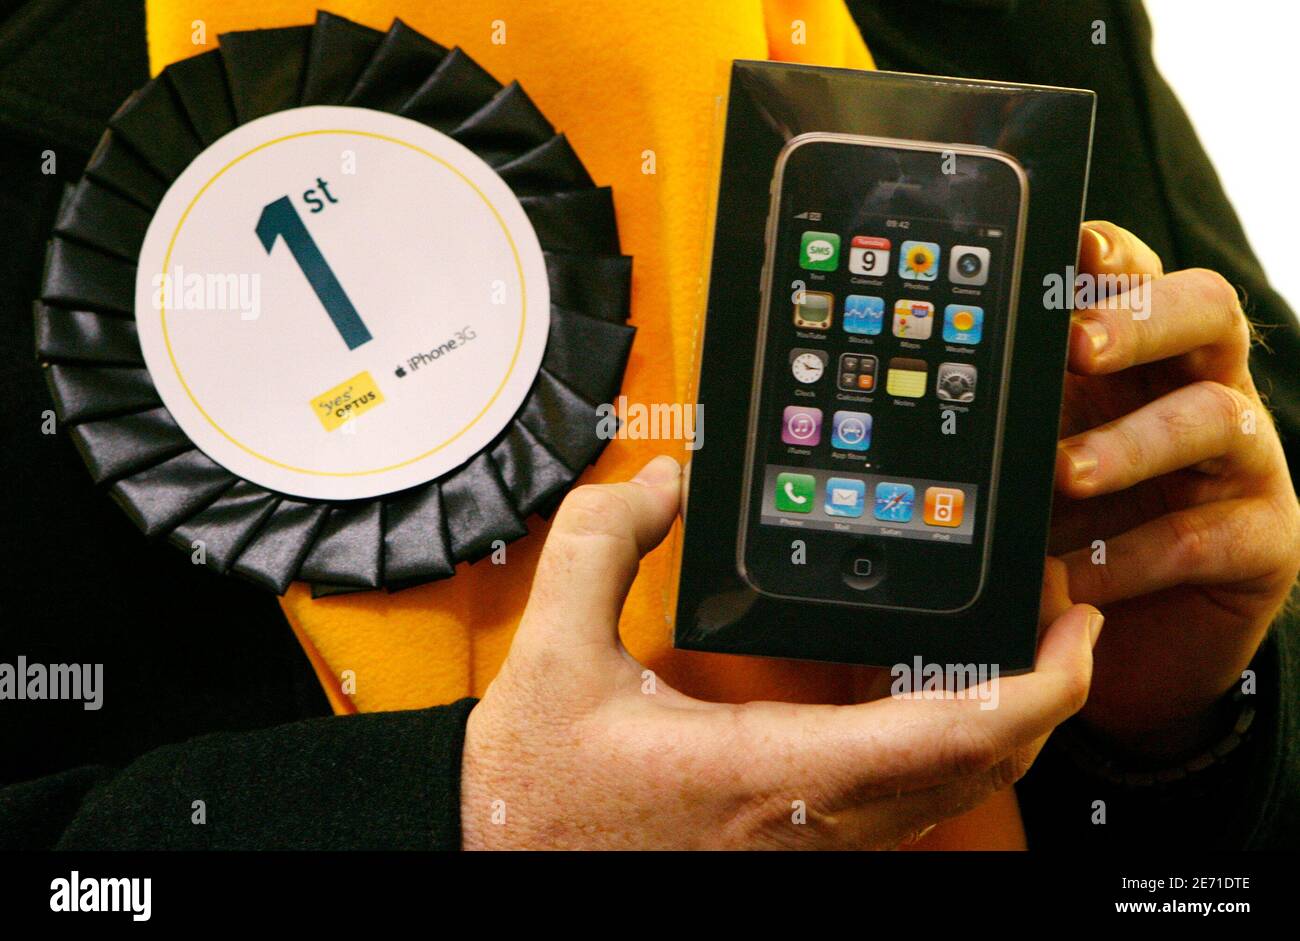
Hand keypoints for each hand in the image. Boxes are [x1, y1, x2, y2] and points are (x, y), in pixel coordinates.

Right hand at [461, 456, 1102, 848]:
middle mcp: (810, 815)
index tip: (1074, 629)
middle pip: (982, 768)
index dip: (1037, 685)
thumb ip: (602, 541)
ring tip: (1018, 646)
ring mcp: (812, 837)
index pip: (948, 736)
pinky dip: (957, 746)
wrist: (512, 855)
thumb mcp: (552, 650)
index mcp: (769, 767)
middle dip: (1047, 691)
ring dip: (1008, 721)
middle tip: (1061, 615)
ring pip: (955, 792)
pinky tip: (941, 696)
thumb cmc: (539, 786)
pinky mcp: (800, 840)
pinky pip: (913, 799)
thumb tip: (665, 484)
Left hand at [1052, 221, 1299, 757]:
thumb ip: (1015, 414)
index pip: (1141, 280)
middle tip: (1078, 344)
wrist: (1137, 635)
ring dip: (1133, 443)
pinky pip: (1207, 537)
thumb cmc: (1080, 527)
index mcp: (1147, 358)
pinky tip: (1077, 574)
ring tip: (1065, 474)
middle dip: (1142, 320)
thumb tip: (937, 383)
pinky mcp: (1266, 540)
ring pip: (1214, 419)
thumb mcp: (1035, 460)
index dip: (1113, 258)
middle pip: (1206, 314)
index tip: (1070, 247)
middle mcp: (1206, 390)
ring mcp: (1246, 463)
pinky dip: (1135, 555)